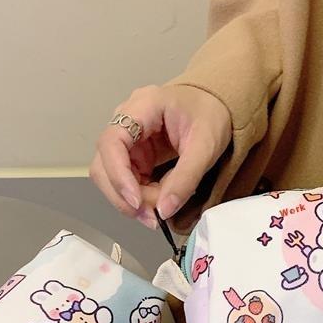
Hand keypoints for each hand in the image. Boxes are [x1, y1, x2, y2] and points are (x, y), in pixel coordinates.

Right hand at [89, 84, 230, 228]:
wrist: (218, 105)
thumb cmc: (211, 114)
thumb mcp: (206, 146)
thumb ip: (186, 178)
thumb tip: (164, 210)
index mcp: (142, 106)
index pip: (112, 141)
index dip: (118, 174)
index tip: (136, 201)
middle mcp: (126, 121)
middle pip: (103, 164)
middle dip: (123, 195)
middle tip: (151, 216)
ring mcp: (128, 140)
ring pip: (110, 177)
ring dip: (129, 200)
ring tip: (157, 213)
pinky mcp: (134, 156)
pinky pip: (127, 181)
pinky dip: (139, 198)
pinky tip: (158, 203)